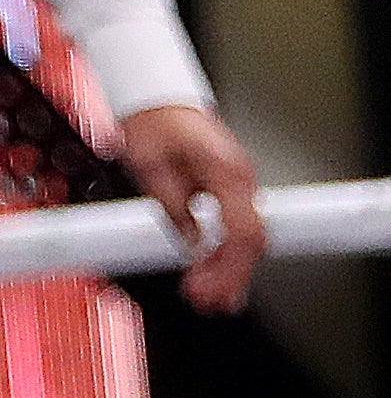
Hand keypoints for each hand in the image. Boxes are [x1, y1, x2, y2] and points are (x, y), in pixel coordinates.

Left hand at [121, 102, 266, 311]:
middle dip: (229, 276)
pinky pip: (234, 226)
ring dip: (227, 269)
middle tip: (204, 302)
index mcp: (227, 172)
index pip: (242, 233)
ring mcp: (239, 184)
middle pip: (249, 241)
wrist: (156, 95)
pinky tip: (213, 274)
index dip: (228, 268)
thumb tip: (190, 244)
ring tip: (206, 298)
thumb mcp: (149, 164)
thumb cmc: (153, 121)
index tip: (207, 289)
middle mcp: (241, 179)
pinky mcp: (229, 188)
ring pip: (245, 237)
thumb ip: (173, 207)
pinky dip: (224, 252)